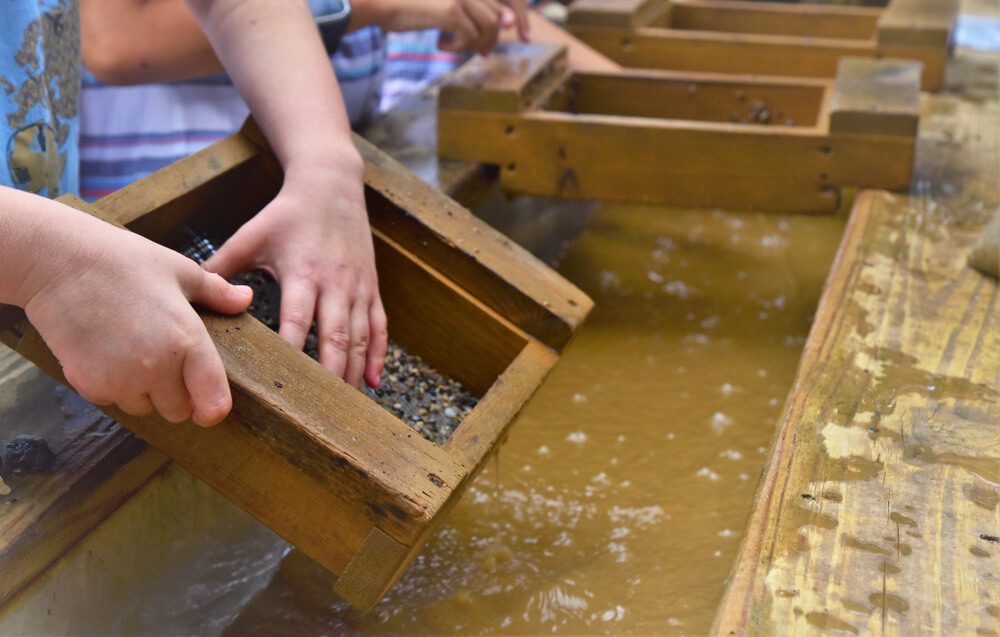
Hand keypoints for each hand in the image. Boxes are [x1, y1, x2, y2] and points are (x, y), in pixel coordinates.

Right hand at [21, 211, 251, 425]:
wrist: (56, 261)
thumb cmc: (123, 260)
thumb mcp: (179, 270)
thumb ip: (217, 293)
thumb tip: (245, 299)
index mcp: (187, 341)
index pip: (213, 404)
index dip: (213, 407)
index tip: (209, 402)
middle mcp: (156, 367)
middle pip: (178, 411)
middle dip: (177, 394)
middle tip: (164, 360)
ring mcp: (120, 379)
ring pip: (145, 408)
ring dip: (144, 391)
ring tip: (132, 350)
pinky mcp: (88, 384)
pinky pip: (112, 400)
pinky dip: (112, 386)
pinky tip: (106, 352)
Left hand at [204, 153, 387, 388]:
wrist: (331, 184)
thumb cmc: (286, 213)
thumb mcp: (251, 235)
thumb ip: (222, 266)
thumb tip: (189, 296)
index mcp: (302, 271)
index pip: (297, 320)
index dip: (292, 352)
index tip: (283, 383)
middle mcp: (334, 283)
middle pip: (334, 337)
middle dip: (329, 375)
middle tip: (320, 412)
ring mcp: (358, 287)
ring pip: (359, 338)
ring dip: (353, 373)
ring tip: (345, 407)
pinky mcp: (371, 288)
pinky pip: (379, 328)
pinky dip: (377, 357)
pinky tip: (372, 383)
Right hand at [374, 0, 528, 54]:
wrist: (379, 1)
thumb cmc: (408, 4)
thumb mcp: (446, 5)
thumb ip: (471, 11)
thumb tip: (502, 27)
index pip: (507, 0)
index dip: (518, 16)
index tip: (517, 35)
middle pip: (500, 14)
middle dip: (493, 38)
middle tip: (482, 53)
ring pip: (490, 27)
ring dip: (476, 43)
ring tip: (457, 47)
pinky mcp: (450, 9)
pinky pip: (471, 36)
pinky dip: (460, 46)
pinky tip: (440, 44)